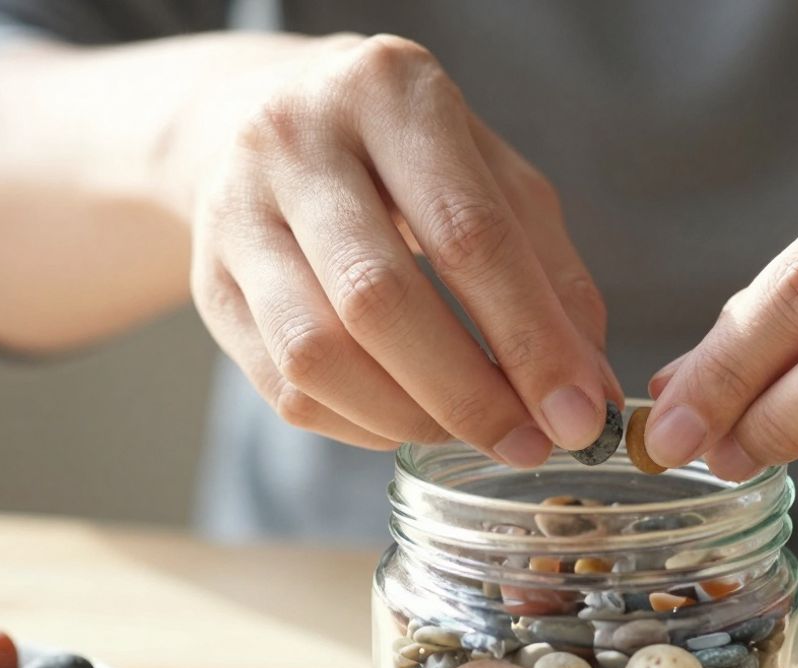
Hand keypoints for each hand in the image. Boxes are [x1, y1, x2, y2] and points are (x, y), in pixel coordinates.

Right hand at [186, 34, 619, 463]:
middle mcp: (297, 140)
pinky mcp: (209, 283)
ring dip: (409, 419)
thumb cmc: (405, 153)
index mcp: (390, 93)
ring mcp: (236, 212)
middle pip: (380, 299)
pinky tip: (409, 420)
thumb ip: (551, 271)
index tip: (577, 416)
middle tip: (528, 445)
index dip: (529, 338)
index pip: (468, 234)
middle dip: (468, 394)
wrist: (262, 118)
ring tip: (470, 432)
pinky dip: (360, 424)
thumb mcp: (494, 176)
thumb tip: (587, 388)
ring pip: (317, 354)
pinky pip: (284, 388)